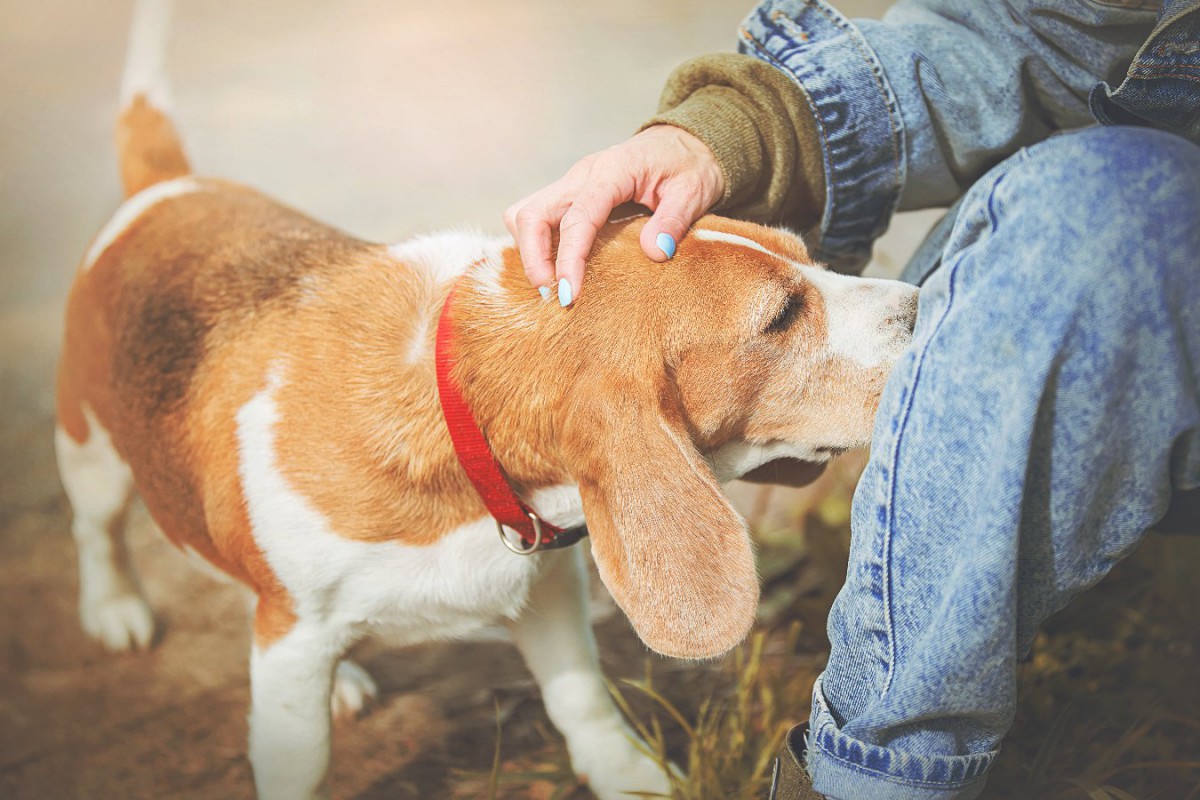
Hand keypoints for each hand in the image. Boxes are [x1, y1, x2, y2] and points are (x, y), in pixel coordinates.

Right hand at [504, 125, 723, 305]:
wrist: (684, 142)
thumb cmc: (689, 166)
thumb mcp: (694, 191)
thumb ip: (674, 220)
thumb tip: (655, 252)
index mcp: (613, 171)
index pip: (577, 218)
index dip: (568, 258)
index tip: (570, 293)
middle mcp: (583, 174)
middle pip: (532, 213)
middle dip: (533, 258)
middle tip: (551, 295)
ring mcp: (572, 183)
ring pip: (525, 213)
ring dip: (529, 251)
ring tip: (550, 285)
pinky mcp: (570, 194)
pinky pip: (536, 217)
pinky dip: (535, 244)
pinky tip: (552, 268)